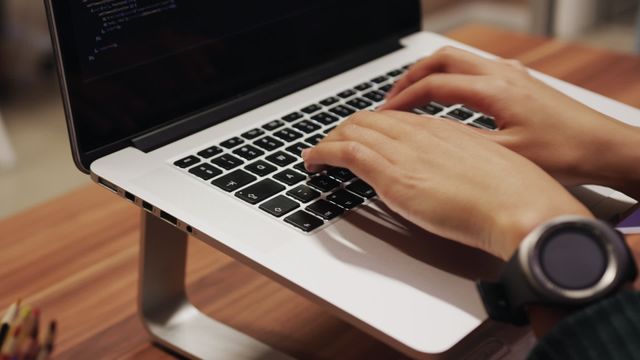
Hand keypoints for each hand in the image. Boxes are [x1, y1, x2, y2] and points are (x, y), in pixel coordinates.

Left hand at [302, 110, 591, 258]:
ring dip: (330, 140)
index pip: (396, 119)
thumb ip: (461, 165)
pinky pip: (346, 152)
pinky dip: (322, 153)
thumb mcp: (488, 168)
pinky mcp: (392, 175)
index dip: (374, 126)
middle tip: (334, 144)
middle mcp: (420, 134)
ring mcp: (404, 152)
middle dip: (346, 130)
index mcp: (444, 130)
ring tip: (318, 153)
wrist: (520, 207)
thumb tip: (449, 175)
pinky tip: (313, 161)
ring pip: (353, 131)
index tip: (364, 136)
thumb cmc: (515, 195)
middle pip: (370, 120)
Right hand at [382, 46, 639, 199]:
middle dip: (410, 77)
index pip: (434, 85)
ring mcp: (511, 74)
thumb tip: (428, 138)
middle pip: (441, 59)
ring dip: (430, 75)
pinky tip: (448, 98)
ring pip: (458, 61)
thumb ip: (465, 143)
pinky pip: (474, 69)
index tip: (385, 114)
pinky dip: (451, 78)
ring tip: (412, 97)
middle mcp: (501, 74)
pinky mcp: (520, 82)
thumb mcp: (508, 155)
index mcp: (495, 90)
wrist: (606, 147)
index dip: (403, 99)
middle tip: (391, 100)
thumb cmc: (566, 153)